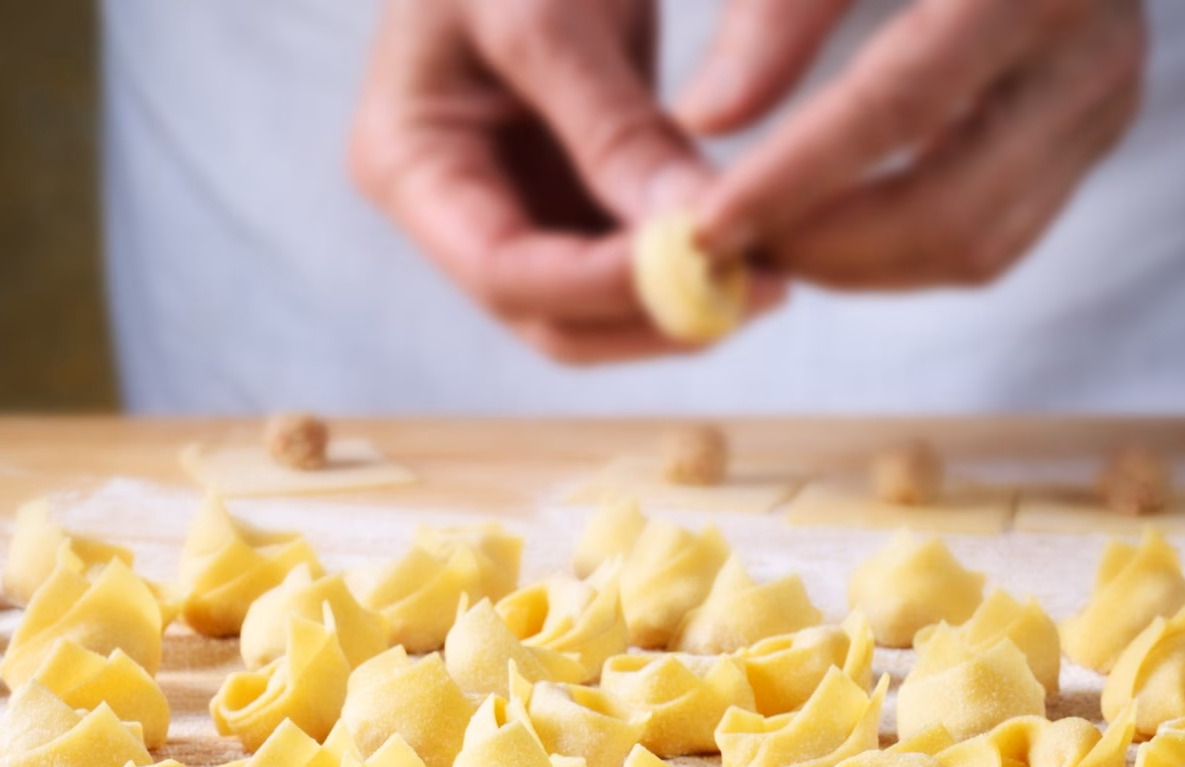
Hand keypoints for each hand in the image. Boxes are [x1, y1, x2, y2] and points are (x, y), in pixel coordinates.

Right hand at [349, 0, 781, 363]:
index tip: (702, 265)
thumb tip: (691, 229)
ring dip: (682, 303)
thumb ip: (612, 123)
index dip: (600, 286)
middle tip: (760, 293)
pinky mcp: (573, 193)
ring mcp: (515, 207)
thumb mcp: (545, 7)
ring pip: (599, 307)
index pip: (501, 272)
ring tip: (776, 274)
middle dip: (652, 315)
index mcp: (408, 161)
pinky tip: (761, 245)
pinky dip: (692, 261)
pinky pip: (633, 259)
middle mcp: (454, 207)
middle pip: (551, 317)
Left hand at [682, 0, 1147, 289]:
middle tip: (728, 252)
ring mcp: (1103, 104)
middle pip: (951, 210)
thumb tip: (705, 118)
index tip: (706, 229)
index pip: (896, 106)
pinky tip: (832, 223)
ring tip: (768, 239)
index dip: (793, 179)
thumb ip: (780, 7)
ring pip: (978, 247)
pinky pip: (998, 236)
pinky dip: (906, 250)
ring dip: (862, 266)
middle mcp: (1092, 52)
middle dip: (827, 251)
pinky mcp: (1093, 136)